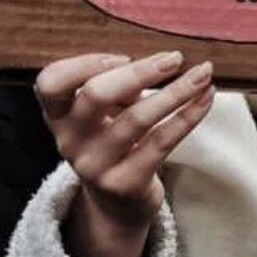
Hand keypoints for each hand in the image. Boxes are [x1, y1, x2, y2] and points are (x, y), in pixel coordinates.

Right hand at [34, 50, 213, 256]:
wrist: (116, 202)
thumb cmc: (111, 137)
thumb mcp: (101, 112)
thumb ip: (114, 84)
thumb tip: (160, 59)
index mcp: (58, 114)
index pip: (50, 82)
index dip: (84, 63)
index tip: (123, 54)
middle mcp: (69, 141)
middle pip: (96, 95)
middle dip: (140, 72)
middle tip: (174, 58)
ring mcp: (95, 166)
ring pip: (137, 118)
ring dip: (176, 91)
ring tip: (202, 73)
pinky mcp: (125, 184)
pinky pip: (162, 141)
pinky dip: (188, 115)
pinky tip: (206, 97)